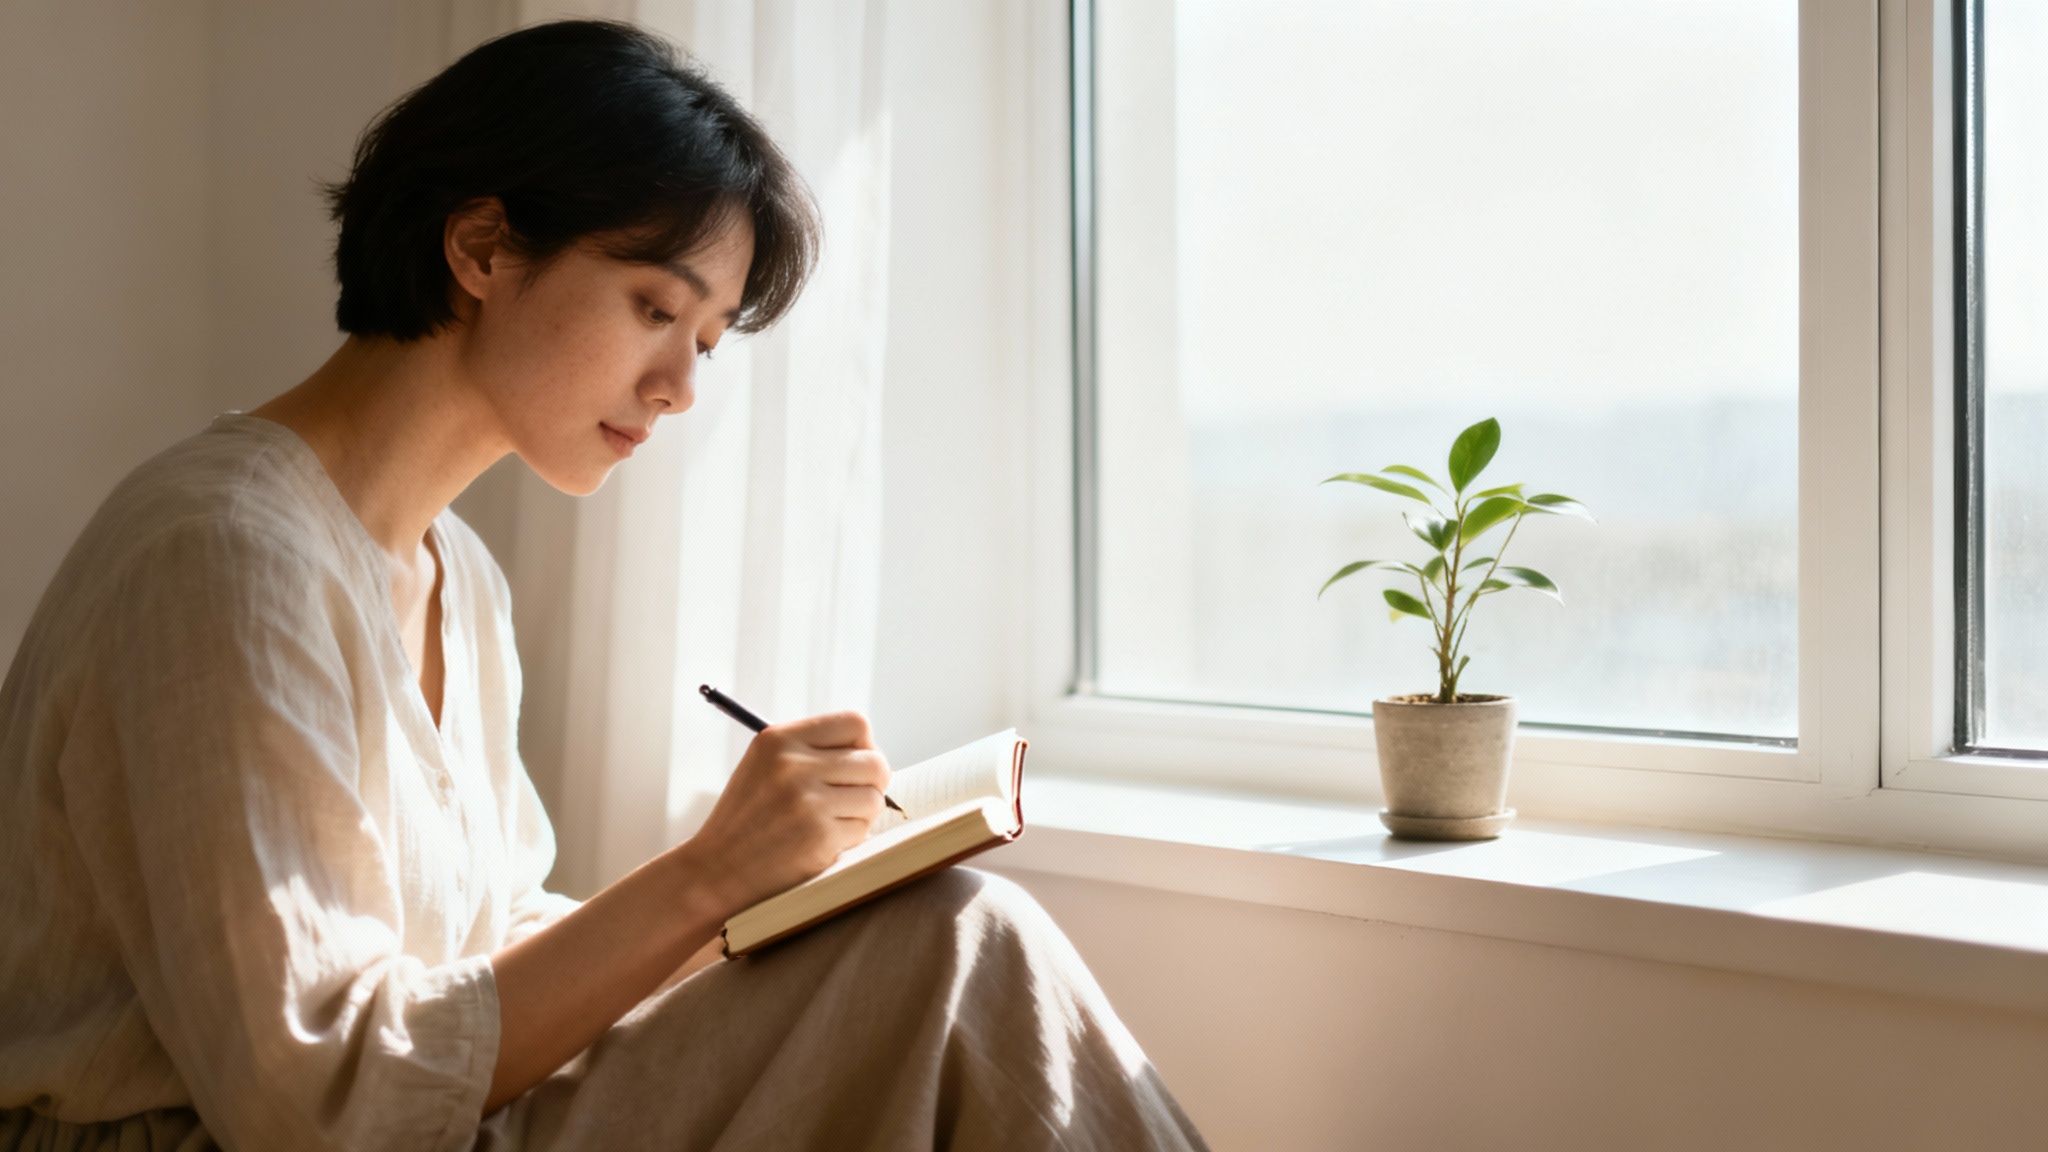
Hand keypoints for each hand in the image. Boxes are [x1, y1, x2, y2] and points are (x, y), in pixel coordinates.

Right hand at [686, 710, 892, 915]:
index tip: (855, 765)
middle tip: (854, 799)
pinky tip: (821, 843)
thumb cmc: (747, 819)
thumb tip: (871, 751)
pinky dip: (850, 838)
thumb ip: (811, 751)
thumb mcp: (765, 766)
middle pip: (874, 761)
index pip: (855, 724)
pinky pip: (862, 829)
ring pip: (873, 797)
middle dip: (872, 783)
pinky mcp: (818, 835)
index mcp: (779, 739)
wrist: (716, 870)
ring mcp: (807, 801)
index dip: (864, 746)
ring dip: (862, 814)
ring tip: (832, 822)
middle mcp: (793, 765)